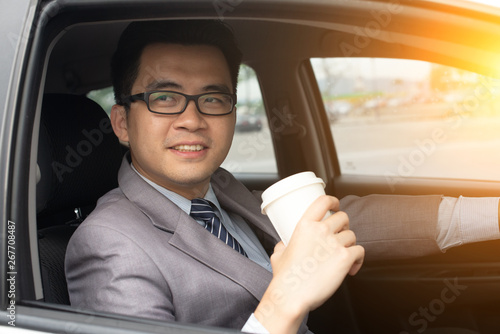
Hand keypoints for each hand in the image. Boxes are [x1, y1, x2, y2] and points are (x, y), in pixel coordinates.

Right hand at [254, 195, 364, 333]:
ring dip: (350, 244)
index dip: (333, 201)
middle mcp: (320, 230)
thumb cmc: (284, 277)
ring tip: (343, 256)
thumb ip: (283, 245)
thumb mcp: (278, 254)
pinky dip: (358, 260)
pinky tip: (351, 268)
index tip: (336, 205)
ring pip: (352, 235)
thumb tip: (284, 244)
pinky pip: (360, 251)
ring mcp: (334, 243)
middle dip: (344, 226)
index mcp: (304, 225)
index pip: (323, 202)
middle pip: (342, 217)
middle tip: (340, 237)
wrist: (292, 295)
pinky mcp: (345, 258)